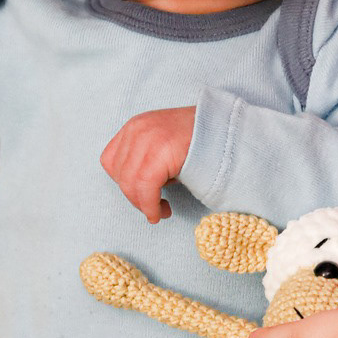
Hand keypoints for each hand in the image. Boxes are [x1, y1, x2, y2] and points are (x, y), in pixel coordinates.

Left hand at [100, 106, 196, 221]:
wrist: (226, 130)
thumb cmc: (200, 141)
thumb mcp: (163, 143)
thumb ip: (146, 159)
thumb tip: (138, 190)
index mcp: (135, 126)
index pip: (110, 161)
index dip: (123, 182)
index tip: (140, 193)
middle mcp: (137, 130)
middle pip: (119, 176)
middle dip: (134, 197)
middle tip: (153, 208)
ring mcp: (146, 139)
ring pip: (130, 185)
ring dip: (143, 205)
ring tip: (161, 211)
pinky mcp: (158, 153)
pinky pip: (145, 189)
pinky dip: (151, 206)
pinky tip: (162, 212)